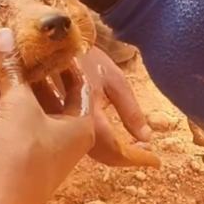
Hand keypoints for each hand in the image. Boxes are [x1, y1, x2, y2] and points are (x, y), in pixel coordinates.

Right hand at [0, 28, 94, 203]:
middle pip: (50, 95)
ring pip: (26, 109)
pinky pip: (8, 123)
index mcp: (82, 125)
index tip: (48, 40)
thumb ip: (12, 71)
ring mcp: (40, 148)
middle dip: (30, 71)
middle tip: (15, 44)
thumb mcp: (19, 107)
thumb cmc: (21, 155)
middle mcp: (66, 137)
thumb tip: (5, 33)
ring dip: (9, 86)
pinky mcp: (15, 157)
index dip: (64, 60)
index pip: (80, 84)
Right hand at [30, 47, 158, 166]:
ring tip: (131, 146)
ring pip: (87, 149)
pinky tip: (107, 134)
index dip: (136, 159)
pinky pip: (74, 140)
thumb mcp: (114, 80)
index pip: (115, 151)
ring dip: (110, 151)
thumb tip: (146, 137)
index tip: (155, 162)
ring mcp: (56, 128)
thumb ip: (129, 110)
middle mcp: (69, 129)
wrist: (50, 41)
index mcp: (89, 119)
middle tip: (145, 153)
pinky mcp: (48, 123)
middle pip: (101, 155)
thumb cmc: (87, 57)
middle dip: (124, 156)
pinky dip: (95, 141)